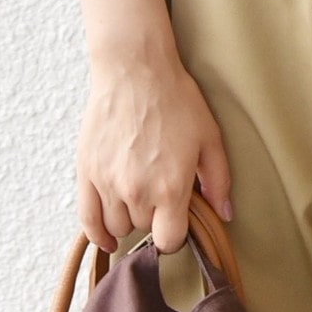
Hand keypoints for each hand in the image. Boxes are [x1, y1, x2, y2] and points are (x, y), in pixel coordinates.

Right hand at [76, 41, 233, 254]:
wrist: (136, 71)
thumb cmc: (176, 100)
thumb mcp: (209, 136)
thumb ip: (218, 179)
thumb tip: (224, 214)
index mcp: (170, 187)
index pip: (169, 241)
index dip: (176, 234)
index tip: (177, 221)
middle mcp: (137, 192)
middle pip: (144, 229)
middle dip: (154, 216)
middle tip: (160, 189)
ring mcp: (108, 184)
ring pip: (117, 227)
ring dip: (129, 218)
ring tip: (139, 193)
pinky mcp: (86, 174)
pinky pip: (87, 221)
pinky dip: (97, 234)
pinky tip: (107, 234)